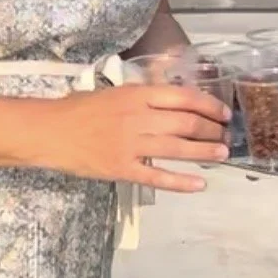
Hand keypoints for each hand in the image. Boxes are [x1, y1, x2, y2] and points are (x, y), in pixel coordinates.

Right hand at [45, 84, 230, 191]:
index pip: (183, 97)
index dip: (208, 105)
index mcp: (137, 95)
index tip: (223, 113)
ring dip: (204, 153)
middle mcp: (138, 118)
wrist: (51, 131)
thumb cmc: (81, 109)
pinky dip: (180, 182)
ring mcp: (130, 145)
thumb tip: (176, 103)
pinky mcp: (122, 168)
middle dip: (211, 130)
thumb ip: (144, 97)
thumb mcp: (116, 92)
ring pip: (177, 149)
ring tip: (222, 155)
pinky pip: (157, 177)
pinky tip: (199, 184)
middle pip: (186, 123)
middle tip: (226, 136)